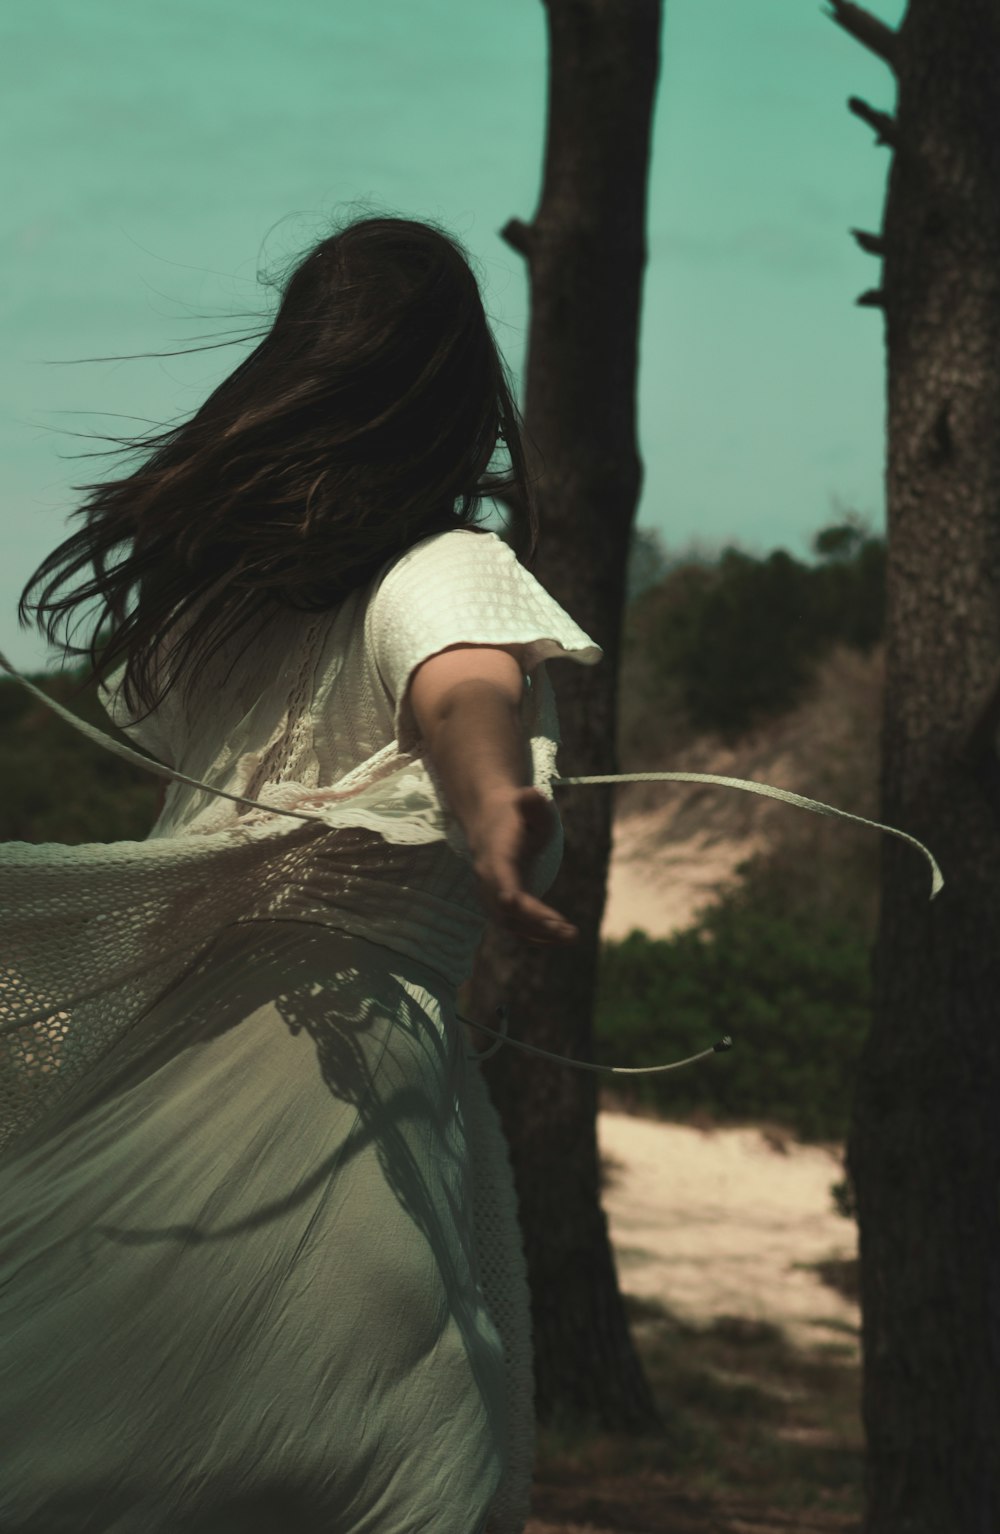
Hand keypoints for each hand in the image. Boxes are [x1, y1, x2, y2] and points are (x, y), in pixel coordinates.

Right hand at [469, 787, 579, 944]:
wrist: (492, 823)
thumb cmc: (517, 814)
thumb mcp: (527, 804)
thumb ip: (531, 803)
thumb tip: (532, 795)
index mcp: (495, 858)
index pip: (500, 880)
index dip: (508, 894)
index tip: (516, 903)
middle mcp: (490, 883)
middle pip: (508, 911)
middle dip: (536, 922)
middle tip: (569, 930)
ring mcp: (493, 898)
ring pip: (513, 926)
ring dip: (542, 935)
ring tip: (572, 935)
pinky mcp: (504, 908)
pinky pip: (518, 929)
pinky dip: (538, 937)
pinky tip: (563, 937)